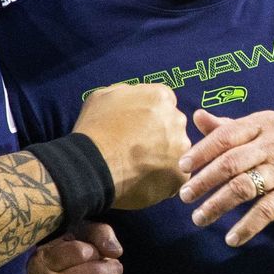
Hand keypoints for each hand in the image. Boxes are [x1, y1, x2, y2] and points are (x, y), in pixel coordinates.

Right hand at [71, 83, 189, 208]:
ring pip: (177, 152)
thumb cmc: (95, 131)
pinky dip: (163, 179)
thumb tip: (133, 96)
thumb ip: (127, 93)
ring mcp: (180, 148)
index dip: (151, 116)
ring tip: (139, 167)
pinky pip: (175, 176)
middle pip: (173, 126)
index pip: (165, 103)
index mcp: (160, 97)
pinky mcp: (179, 175)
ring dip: (163, 158)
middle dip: (160, 135)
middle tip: (139, 147)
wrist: (93, 166)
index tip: (140, 127)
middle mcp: (176, 119)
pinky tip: (144, 180)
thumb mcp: (104, 96)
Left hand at [178, 109, 273, 246]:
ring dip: (217, 206)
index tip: (182, 167)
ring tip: (199, 218)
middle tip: (184, 196)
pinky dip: (246, 227)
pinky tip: (231, 238)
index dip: (201, 152)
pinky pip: (265, 212)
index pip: (226, 137)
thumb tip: (197, 116)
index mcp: (263, 123)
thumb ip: (231, 126)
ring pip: (243, 188)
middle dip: (203, 181)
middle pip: (230, 163)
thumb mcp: (266, 128)